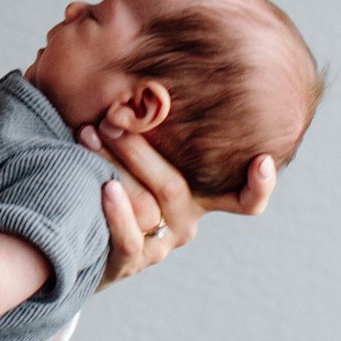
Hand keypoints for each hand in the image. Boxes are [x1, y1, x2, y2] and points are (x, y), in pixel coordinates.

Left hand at [80, 122, 276, 288]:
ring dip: (115, 165)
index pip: (243, 200)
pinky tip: (105, 188)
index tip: (263, 159)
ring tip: (91, 135)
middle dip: (139, 148)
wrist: (77, 240)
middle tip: (111, 117)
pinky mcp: (129, 264)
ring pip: (148, 206)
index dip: (259, 185)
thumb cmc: (112, 181)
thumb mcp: (139, 158)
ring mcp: (159, 245)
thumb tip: (146, 76)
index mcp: (198, 196)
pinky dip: (118, 213)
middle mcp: (184, 222)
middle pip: (173, 186)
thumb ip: (154, 128)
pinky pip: (129, 240)